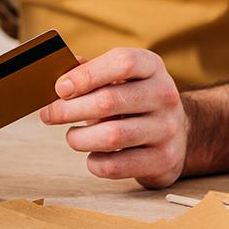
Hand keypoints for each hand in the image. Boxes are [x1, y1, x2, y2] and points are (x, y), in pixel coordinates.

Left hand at [39, 48, 187, 188]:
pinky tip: (92, 156)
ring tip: (72, 137)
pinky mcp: (163, 160)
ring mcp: (167, 129)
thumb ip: (91, 73)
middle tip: (49, 115)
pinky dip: (95, 162)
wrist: (179, 133)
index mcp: (152, 67)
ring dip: (79, 138)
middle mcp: (164, 95)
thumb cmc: (136, 102)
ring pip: (111, 136)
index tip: (60, 88)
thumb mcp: (121, 79)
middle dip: (69, 110)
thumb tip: (62, 78)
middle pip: (109, 101)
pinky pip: (117, 165)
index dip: (87, 75)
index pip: (123, 63)